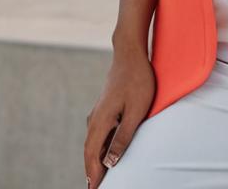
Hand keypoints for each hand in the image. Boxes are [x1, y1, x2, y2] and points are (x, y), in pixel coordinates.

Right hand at [84, 51, 155, 187]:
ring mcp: (98, 112)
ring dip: (94, 160)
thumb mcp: (136, 111)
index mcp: (101, 121)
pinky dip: (98, 147)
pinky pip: (98, 133)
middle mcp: (95, 118)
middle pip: (89, 151)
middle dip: (91, 172)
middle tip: (94, 188)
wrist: (130, 53)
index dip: (93, 176)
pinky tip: (104, 152)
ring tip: (98, 177)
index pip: (92, 156)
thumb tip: (110, 162)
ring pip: (93, 142)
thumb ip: (123, 137)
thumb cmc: (138, 79)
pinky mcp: (104, 107)